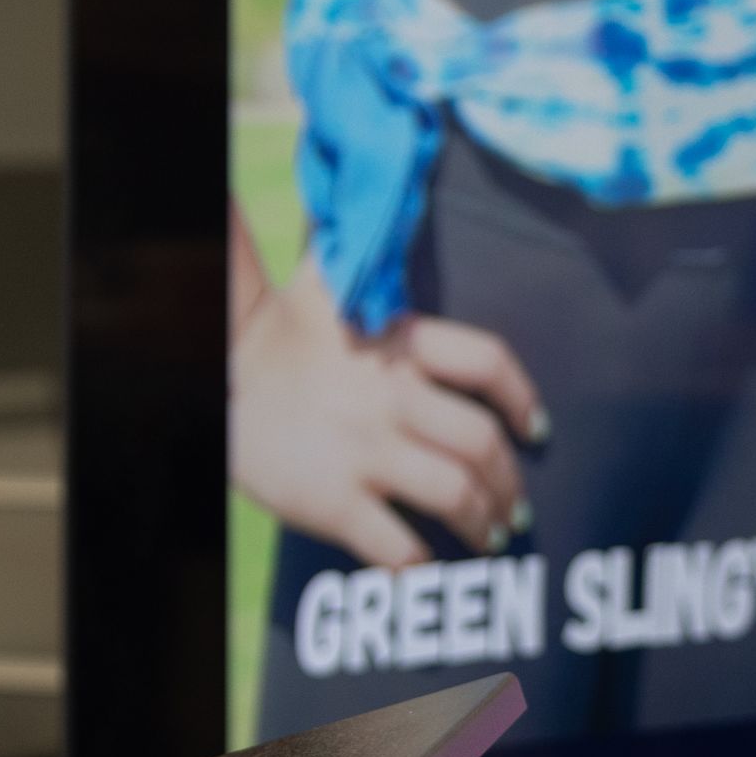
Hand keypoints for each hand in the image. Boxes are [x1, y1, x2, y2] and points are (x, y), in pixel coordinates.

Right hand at [227, 260, 540, 568]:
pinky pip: (400, 546)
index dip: (524, 400)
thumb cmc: (283, 328)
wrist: (218, 372)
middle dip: (509, 484)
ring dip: (484, 524)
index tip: (537, 431)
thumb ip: (384, 260)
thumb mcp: (339, 284)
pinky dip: (424, 565)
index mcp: (400, 341)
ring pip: (456, 497)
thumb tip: (411, 188)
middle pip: (482, 444)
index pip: (489, 364)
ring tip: (490, 537)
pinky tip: (428, 568)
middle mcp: (391, 396)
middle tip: (515, 506)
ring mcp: (363, 452)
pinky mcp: (332, 501)